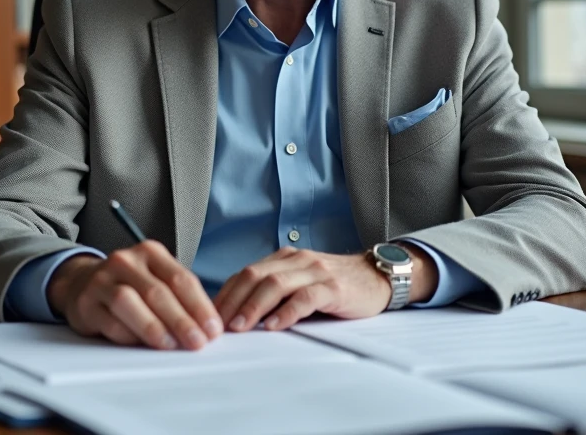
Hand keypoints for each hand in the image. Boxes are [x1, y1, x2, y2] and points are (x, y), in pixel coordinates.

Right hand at [46, 241, 222, 350]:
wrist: (82, 283)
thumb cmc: (129, 284)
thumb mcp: (155, 278)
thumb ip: (179, 296)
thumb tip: (209, 326)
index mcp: (150, 252)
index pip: (181, 278)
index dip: (200, 306)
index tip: (213, 329)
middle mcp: (126, 261)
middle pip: (158, 292)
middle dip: (182, 320)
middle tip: (197, 342)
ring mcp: (102, 280)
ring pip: (130, 302)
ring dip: (154, 327)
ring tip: (171, 345)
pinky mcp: (86, 303)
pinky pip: (110, 321)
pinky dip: (129, 335)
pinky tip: (142, 345)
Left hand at [214, 247, 435, 331]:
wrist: (376, 276)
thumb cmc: (334, 284)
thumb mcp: (300, 282)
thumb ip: (274, 292)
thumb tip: (237, 315)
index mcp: (283, 258)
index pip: (245, 273)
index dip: (225, 294)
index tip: (209, 316)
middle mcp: (296, 260)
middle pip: (254, 276)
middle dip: (232, 301)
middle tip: (217, 325)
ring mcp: (315, 271)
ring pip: (275, 285)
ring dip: (253, 307)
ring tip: (240, 327)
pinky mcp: (333, 287)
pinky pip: (305, 298)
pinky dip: (286, 313)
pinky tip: (274, 326)